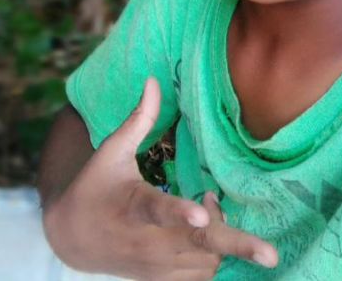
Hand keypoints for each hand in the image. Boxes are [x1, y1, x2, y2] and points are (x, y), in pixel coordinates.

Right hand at [43, 77, 278, 279]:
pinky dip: (214, 254)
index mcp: (132, 206)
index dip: (179, 214)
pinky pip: (202, 275)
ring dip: (222, 236)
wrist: (70, 239)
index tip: (202, 215)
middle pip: (198, 246)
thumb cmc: (94, 187)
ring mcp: (156, 266)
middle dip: (236, 247)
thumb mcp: (111, 152)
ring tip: (209, 208)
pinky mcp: (161, 279)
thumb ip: (138, 120)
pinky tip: (206, 226)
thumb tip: (154, 81)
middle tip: (271, 255)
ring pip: (207, 260)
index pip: (157, 210)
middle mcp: (147, 242)